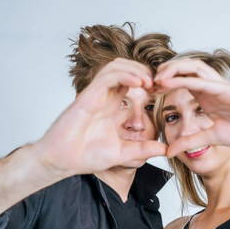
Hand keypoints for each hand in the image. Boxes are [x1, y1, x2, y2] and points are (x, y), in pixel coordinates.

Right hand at [35, 58, 165, 176]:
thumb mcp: (124, 153)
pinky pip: (107, 77)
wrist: (63, 162)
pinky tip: (139, 83)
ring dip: (136, 69)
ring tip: (150, 81)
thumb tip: (165, 150)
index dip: (149, 82)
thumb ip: (144, 149)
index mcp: (113, 107)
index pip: (132, 83)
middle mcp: (105, 97)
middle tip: (160, 83)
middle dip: (145, 71)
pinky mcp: (87, 96)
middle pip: (126, 69)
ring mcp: (96, 95)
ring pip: (116, 67)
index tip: (163, 90)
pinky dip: (125, 75)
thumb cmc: (86, 156)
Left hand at [155, 58, 229, 158]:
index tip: (148, 91)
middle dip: (165, 72)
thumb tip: (169, 150)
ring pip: (194, 68)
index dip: (164, 84)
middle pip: (185, 69)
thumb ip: (190, 141)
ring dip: (173, 69)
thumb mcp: (211, 138)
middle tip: (148, 81)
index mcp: (208, 98)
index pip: (182, 82)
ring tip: (157, 78)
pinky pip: (206, 81)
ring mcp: (222, 88)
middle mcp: (213, 89)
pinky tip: (170, 81)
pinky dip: (186, 79)